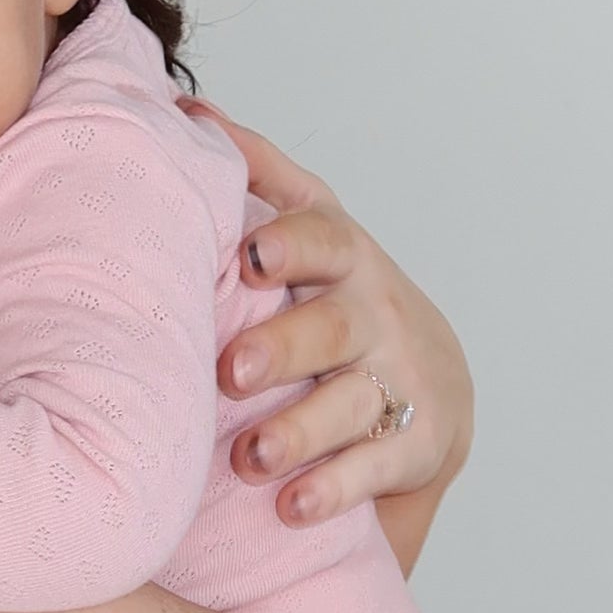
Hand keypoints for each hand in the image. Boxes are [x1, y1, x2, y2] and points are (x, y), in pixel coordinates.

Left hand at [184, 111, 475, 532]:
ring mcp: (402, 379)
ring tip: (252, 458)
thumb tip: (179, 105)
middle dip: (284, 348)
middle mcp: (376, 311)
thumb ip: (256, 172)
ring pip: (354, 402)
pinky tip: (293, 507)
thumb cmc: (342, 294)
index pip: (323, 236)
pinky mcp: (419, 443)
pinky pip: (378, 467)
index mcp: (341, 255)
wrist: (433, 383)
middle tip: (230, 372)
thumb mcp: (311, 226)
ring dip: (302, 429)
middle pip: (335, 326)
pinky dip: (335, 488)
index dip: (291, 245)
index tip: (252, 256)